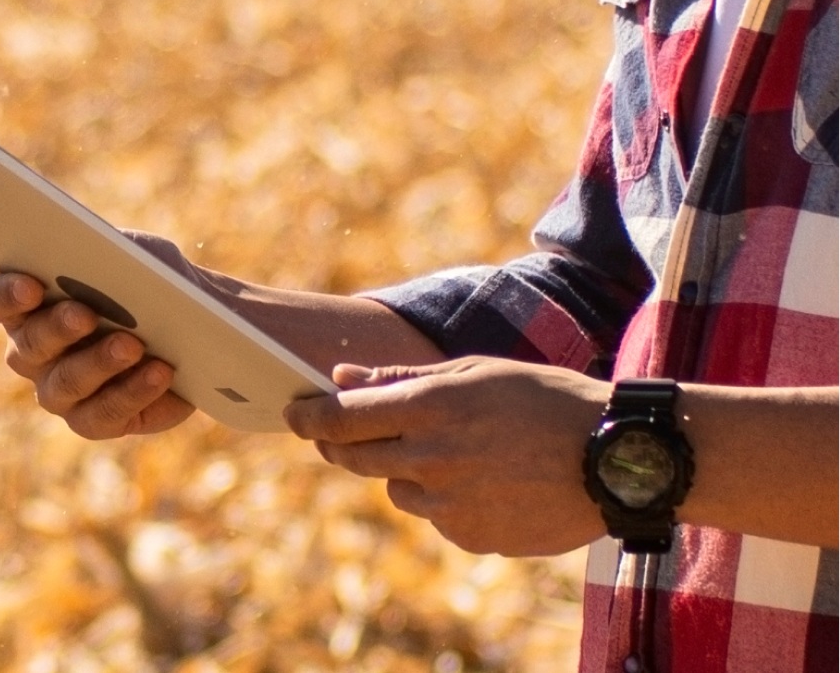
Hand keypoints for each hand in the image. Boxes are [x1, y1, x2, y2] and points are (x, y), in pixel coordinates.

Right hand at [0, 231, 197, 438]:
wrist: (194, 329)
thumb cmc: (154, 283)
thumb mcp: (142, 256)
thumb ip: (122, 255)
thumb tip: (113, 263)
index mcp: (28, 306)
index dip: (7, 295)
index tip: (32, 285)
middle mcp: (33, 353)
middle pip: (28, 345)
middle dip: (57, 328)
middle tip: (86, 314)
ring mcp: (58, 392)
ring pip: (64, 384)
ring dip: (98, 363)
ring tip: (132, 345)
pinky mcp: (93, 420)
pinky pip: (103, 414)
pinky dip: (133, 392)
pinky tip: (160, 373)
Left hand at [285, 357, 609, 555]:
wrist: (617, 458)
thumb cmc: (546, 399)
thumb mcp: (474, 372)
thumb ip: (401, 380)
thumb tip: (340, 378)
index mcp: (430, 409)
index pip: (340, 418)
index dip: (308, 416)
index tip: (292, 412)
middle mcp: (431, 460)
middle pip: (353, 458)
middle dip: (339, 444)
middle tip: (342, 431)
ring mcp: (449, 505)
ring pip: (396, 489)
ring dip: (405, 470)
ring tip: (457, 449)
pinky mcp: (470, 538)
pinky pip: (436, 516)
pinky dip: (446, 498)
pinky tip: (487, 479)